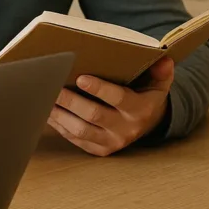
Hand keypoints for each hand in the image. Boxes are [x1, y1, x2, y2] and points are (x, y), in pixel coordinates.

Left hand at [48, 57, 173, 155]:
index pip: (118, 98)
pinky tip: (47, 112)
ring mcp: (112, 142)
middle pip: (93, 115)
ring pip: (81, 130)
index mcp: (139, 109)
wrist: (149, 124)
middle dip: (70, 100)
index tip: (80, 78)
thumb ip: (160, 71)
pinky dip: (60, 126)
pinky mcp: (100, 150)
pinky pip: (76, 140)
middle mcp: (126, 129)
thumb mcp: (158, 84)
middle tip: (51, 86)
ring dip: (60, 115)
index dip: (99, 89)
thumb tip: (164, 58)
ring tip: (44, 98)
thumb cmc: (146, 96)